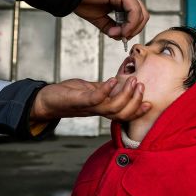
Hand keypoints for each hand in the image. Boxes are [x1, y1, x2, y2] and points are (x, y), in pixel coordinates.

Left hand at [30, 77, 151, 121]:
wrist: (45, 101)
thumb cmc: (68, 95)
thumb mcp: (90, 91)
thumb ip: (104, 89)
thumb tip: (119, 82)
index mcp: (101, 109)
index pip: (124, 115)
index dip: (137, 111)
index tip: (149, 103)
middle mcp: (97, 110)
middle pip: (121, 113)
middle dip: (134, 101)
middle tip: (141, 85)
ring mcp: (88, 106)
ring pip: (112, 107)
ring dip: (124, 95)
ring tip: (132, 81)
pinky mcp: (78, 100)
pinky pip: (95, 98)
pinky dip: (106, 90)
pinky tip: (113, 80)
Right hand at [74, 0, 148, 39]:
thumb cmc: (83, 0)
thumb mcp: (99, 19)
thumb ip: (111, 27)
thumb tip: (119, 36)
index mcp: (122, 0)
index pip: (137, 17)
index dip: (131, 30)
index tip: (118, 37)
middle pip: (143, 16)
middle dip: (134, 30)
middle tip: (120, 37)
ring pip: (142, 14)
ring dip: (131, 29)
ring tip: (116, 33)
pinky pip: (135, 11)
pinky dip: (130, 24)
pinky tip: (120, 30)